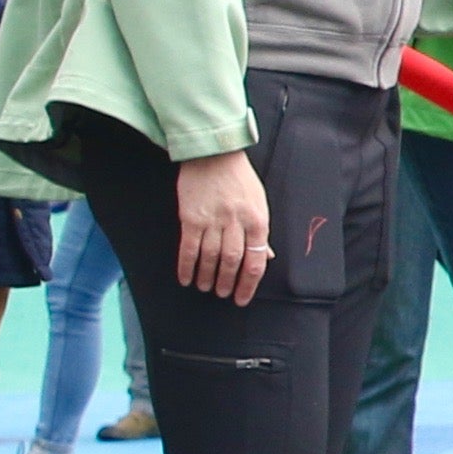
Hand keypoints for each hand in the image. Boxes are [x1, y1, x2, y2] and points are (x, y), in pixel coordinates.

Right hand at [175, 148, 273, 305]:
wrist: (213, 155)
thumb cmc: (239, 179)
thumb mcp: (259, 202)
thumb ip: (260, 231)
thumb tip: (266, 257)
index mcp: (257, 220)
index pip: (256, 260)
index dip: (248, 284)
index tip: (242, 298)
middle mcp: (236, 222)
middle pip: (232, 262)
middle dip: (227, 283)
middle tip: (222, 294)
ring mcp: (212, 220)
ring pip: (210, 258)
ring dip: (207, 277)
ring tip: (206, 288)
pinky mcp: (190, 218)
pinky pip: (189, 249)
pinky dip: (187, 267)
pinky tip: (186, 278)